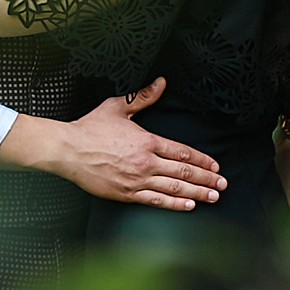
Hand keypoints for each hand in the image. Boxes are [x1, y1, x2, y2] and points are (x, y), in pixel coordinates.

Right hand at [0, 78, 226, 209]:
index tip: (215, 166)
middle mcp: (146, 162)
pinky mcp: (126, 193)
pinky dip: (174, 204)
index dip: (202, 160)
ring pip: (174, 188)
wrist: (67, 149)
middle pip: (184, 172)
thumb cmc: (90, 128)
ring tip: (213, 197)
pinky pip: (155, 201)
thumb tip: (161, 82)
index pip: (182, 151)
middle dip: (206, 179)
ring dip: (196, 193)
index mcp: (147, 140)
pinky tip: (188, 206)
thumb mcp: (118, 107)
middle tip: (222, 185)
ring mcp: (137, 180)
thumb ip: (143, 97)